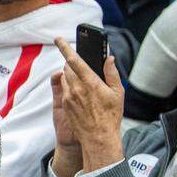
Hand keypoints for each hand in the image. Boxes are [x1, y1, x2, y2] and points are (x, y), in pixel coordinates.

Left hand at [53, 36, 123, 173]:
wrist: (98, 137)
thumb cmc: (111, 115)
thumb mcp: (117, 92)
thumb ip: (112, 73)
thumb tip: (108, 59)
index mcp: (89, 82)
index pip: (74, 60)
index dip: (65, 48)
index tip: (58, 39)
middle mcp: (75, 88)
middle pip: (68, 68)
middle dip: (73, 63)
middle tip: (82, 65)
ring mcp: (68, 97)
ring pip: (65, 78)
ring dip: (71, 75)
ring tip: (85, 81)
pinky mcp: (64, 105)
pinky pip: (64, 90)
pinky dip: (70, 86)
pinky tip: (81, 93)